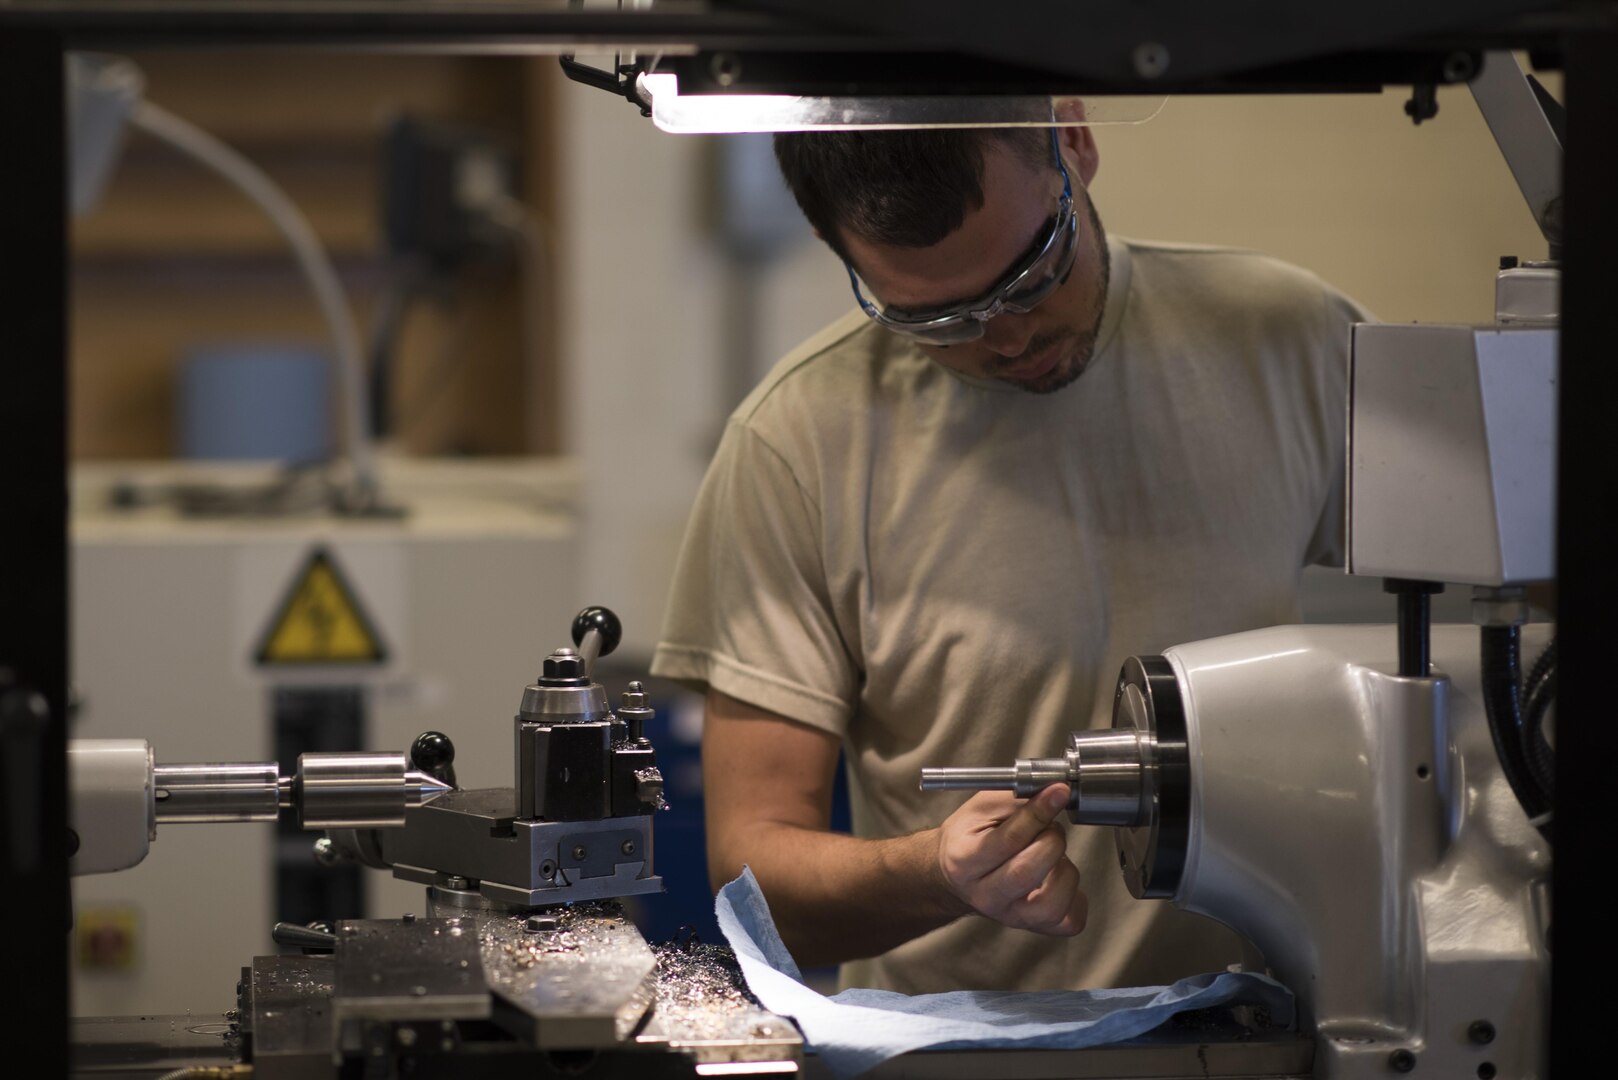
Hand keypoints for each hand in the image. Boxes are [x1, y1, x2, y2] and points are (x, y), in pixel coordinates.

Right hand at [935, 784, 1087, 935]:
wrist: (956, 874)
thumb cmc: (970, 837)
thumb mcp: (981, 807)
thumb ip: (1016, 798)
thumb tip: (1055, 792)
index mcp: (964, 861)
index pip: (1008, 840)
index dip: (1039, 812)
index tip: (1059, 792)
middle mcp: (985, 896)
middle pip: (1027, 873)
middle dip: (1051, 840)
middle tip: (1050, 826)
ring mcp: (1011, 917)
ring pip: (1053, 903)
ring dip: (1064, 870)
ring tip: (1052, 855)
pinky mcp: (1035, 926)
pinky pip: (1070, 921)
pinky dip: (1075, 895)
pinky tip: (1059, 877)